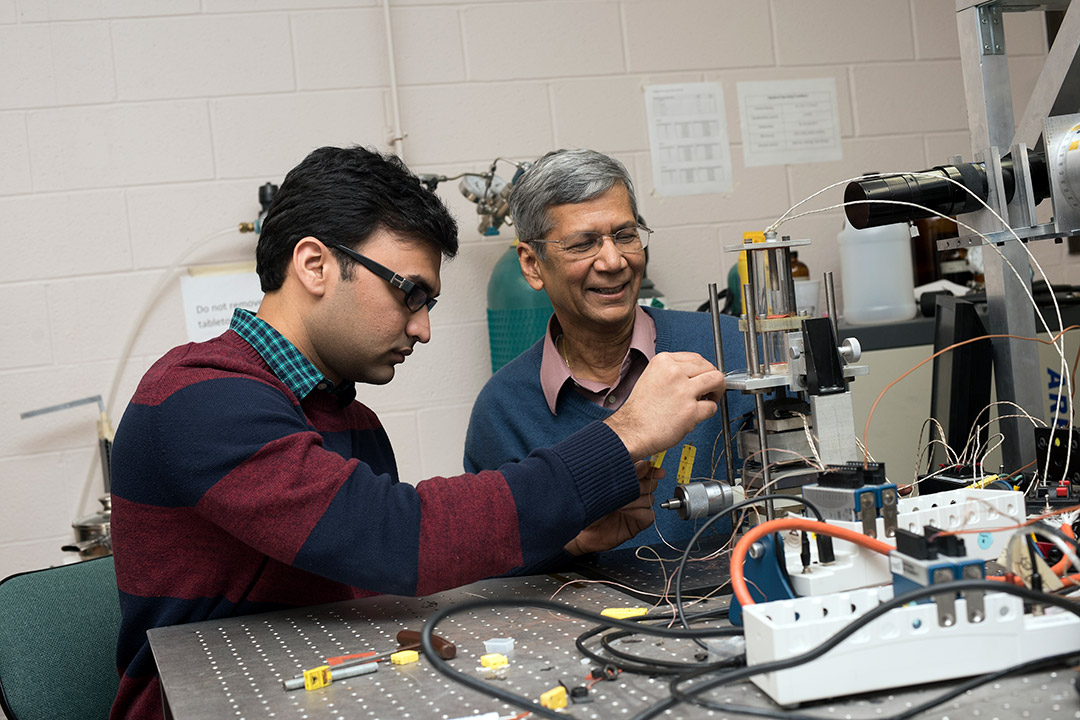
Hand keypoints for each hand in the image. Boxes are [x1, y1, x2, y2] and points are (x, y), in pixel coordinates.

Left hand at [565, 460, 662, 555]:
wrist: (579, 531)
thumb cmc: (584, 506)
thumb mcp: (603, 484)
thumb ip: (624, 472)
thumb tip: (644, 464)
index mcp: (623, 479)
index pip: (644, 470)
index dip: (650, 469)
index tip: (654, 469)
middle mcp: (630, 492)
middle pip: (650, 483)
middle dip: (640, 485)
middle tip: (627, 489)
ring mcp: (634, 508)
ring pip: (649, 499)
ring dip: (635, 501)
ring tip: (619, 504)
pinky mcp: (636, 523)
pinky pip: (649, 515)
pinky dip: (639, 513)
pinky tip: (626, 513)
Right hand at [603, 352, 724, 460]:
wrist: (631, 431)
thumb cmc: (640, 411)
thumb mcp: (651, 378)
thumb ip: (672, 372)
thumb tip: (695, 374)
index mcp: (663, 361)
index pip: (695, 357)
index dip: (702, 369)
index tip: (702, 377)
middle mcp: (674, 372)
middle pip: (709, 367)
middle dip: (712, 379)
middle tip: (709, 389)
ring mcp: (683, 391)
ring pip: (717, 380)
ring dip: (718, 390)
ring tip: (710, 398)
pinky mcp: (691, 410)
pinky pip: (712, 407)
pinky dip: (708, 412)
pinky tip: (697, 415)